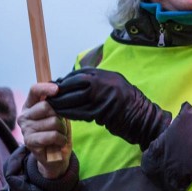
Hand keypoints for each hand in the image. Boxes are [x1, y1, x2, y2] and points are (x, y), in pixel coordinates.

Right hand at [18, 82, 71, 178]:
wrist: (54, 156)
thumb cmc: (56, 131)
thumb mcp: (57, 115)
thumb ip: (56, 104)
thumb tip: (61, 92)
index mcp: (29, 105)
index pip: (34, 90)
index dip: (46, 88)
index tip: (57, 90)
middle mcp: (24, 116)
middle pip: (46, 106)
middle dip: (60, 116)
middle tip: (61, 124)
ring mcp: (25, 129)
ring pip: (52, 122)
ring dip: (62, 130)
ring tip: (60, 135)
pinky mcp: (29, 142)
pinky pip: (52, 135)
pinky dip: (61, 139)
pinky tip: (59, 142)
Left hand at [49, 68, 170, 149]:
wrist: (142, 117)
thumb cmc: (127, 102)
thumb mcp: (113, 84)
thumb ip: (96, 82)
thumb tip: (73, 82)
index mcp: (106, 74)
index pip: (79, 74)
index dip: (65, 80)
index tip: (55, 85)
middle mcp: (105, 83)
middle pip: (75, 84)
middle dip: (60, 90)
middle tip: (49, 95)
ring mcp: (104, 97)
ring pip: (75, 99)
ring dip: (62, 103)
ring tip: (52, 106)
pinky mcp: (102, 112)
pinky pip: (80, 113)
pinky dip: (69, 113)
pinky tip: (62, 114)